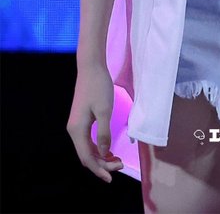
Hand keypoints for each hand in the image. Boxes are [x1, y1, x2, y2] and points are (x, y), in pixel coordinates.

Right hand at [67, 63, 123, 181]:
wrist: (91, 67)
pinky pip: (89, 140)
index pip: (87, 157)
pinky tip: (109, 149)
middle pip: (87, 155)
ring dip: (101, 156)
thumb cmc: (98, 87)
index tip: (112, 177)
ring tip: (117, 160)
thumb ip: (103, 134)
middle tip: (120, 165)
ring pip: (88, 148)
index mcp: (77, 130)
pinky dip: (99, 147)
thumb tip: (104, 154)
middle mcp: (74, 130)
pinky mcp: (82, 119)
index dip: (99, 169)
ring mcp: (77, 124)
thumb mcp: (104, 111)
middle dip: (102, 164)